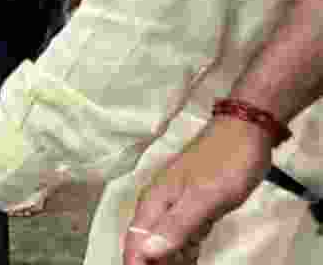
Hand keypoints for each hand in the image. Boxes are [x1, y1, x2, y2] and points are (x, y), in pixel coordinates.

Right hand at [122, 118, 270, 263]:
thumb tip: (145, 251)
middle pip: (147, 243)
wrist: (246, 130)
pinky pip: (183, 235)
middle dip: (152, 262)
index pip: (136, 241)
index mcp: (155, 201)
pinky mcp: (194, 206)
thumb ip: (175, 225)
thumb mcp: (205, 197)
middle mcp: (159, 204)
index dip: (136, 263)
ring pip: (165, 241)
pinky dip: (184, 251)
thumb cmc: (226, 162)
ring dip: (168, 260)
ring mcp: (177, 204)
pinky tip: (189, 262)